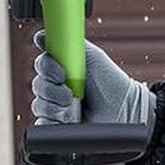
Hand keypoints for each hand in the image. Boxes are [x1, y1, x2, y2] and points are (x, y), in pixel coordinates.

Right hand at [31, 32, 155, 130]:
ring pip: (40, 106)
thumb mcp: (92, 57)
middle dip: (53, 90)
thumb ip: (69, 44)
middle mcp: (56, 89)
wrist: (125, 112)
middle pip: (38, 86)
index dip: (47, 68)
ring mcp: (57, 110)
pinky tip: (67, 122)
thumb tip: (41, 35)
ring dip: (56, 108)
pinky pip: (43, 126)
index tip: (62, 73)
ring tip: (75, 111)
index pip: (41, 65)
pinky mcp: (60, 129)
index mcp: (61, 71)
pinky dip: (52, 124)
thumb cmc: (112, 84)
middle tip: (71, 94)